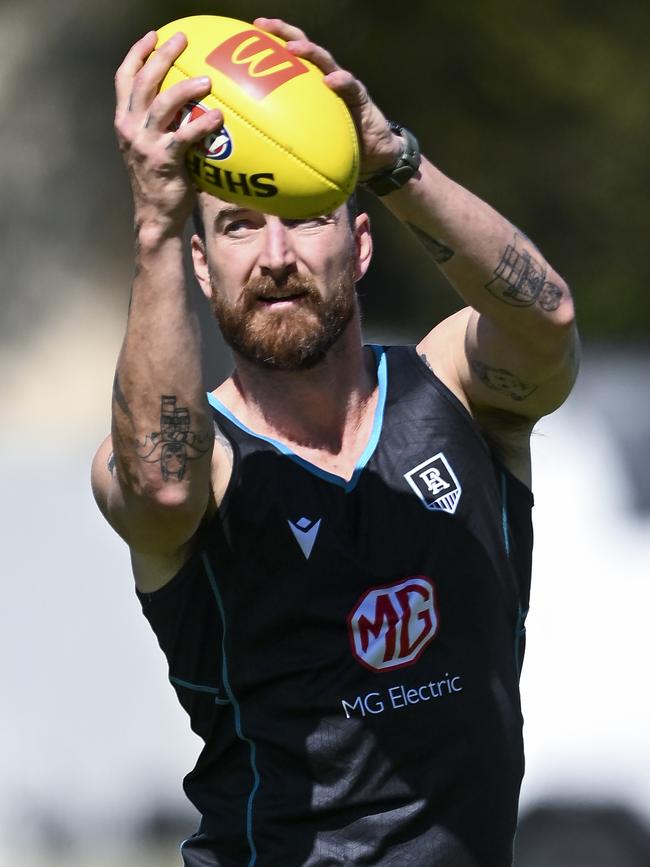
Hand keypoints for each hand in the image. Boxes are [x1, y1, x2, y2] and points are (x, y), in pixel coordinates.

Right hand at [114, 31, 223, 233]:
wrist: (155, 216)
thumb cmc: (161, 181)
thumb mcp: (153, 147)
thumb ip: (164, 125)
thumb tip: (193, 103)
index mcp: (124, 121)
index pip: (125, 78)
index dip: (137, 53)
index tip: (153, 35)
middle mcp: (130, 128)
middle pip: (143, 81)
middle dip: (161, 56)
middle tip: (182, 39)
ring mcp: (145, 144)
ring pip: (162, 104)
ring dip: (185, 88)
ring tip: (207, 80)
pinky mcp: (164, 161)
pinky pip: (184, 136)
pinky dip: (202, 124)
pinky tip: (218, 116)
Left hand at [254, 18, 401, 179]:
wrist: (373, 152)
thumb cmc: (335, 144)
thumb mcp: (306, 138)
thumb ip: (286, 134)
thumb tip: (258, 144)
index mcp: (309, 85)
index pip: (288, 56)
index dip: (271, 42)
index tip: (251, 30)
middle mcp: (324, 77)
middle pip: (303, 47)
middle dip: (283, 32)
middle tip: (263, 26)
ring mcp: (343, 85)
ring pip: (324, 60)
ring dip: (308, 52)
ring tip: (292, 49)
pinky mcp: (360, 96)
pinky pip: (350, 86)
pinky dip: (340, 81)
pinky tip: (329, 81)